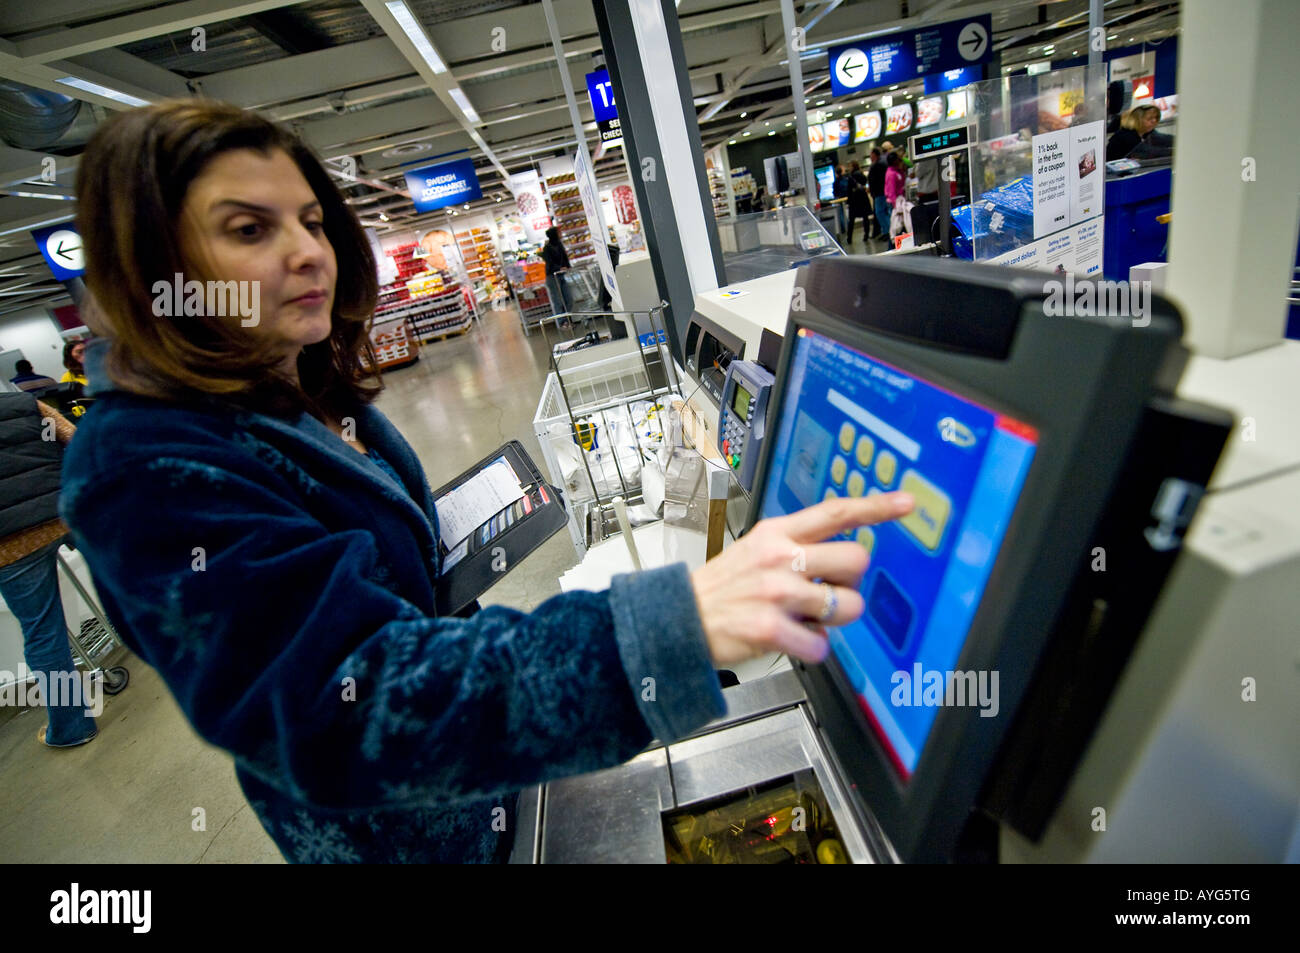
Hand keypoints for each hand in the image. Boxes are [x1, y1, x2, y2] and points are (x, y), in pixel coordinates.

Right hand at [691, 492, 913, 665]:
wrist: (680, 617)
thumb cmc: (723, 586)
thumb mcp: (756, 548)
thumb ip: (796, 545)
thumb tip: (840, 556)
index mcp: (777, 533)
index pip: (834, 512)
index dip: (876, 507)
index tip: (906, 503)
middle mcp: (780, 558)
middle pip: (856, 560)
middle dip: (851, 582)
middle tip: (827, 592)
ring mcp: (777, 593)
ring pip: (847, 606)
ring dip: (833, 619)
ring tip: (805, 618)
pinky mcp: (771, 628)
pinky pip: (821, 644)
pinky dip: (812, 649)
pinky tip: (792, 639)